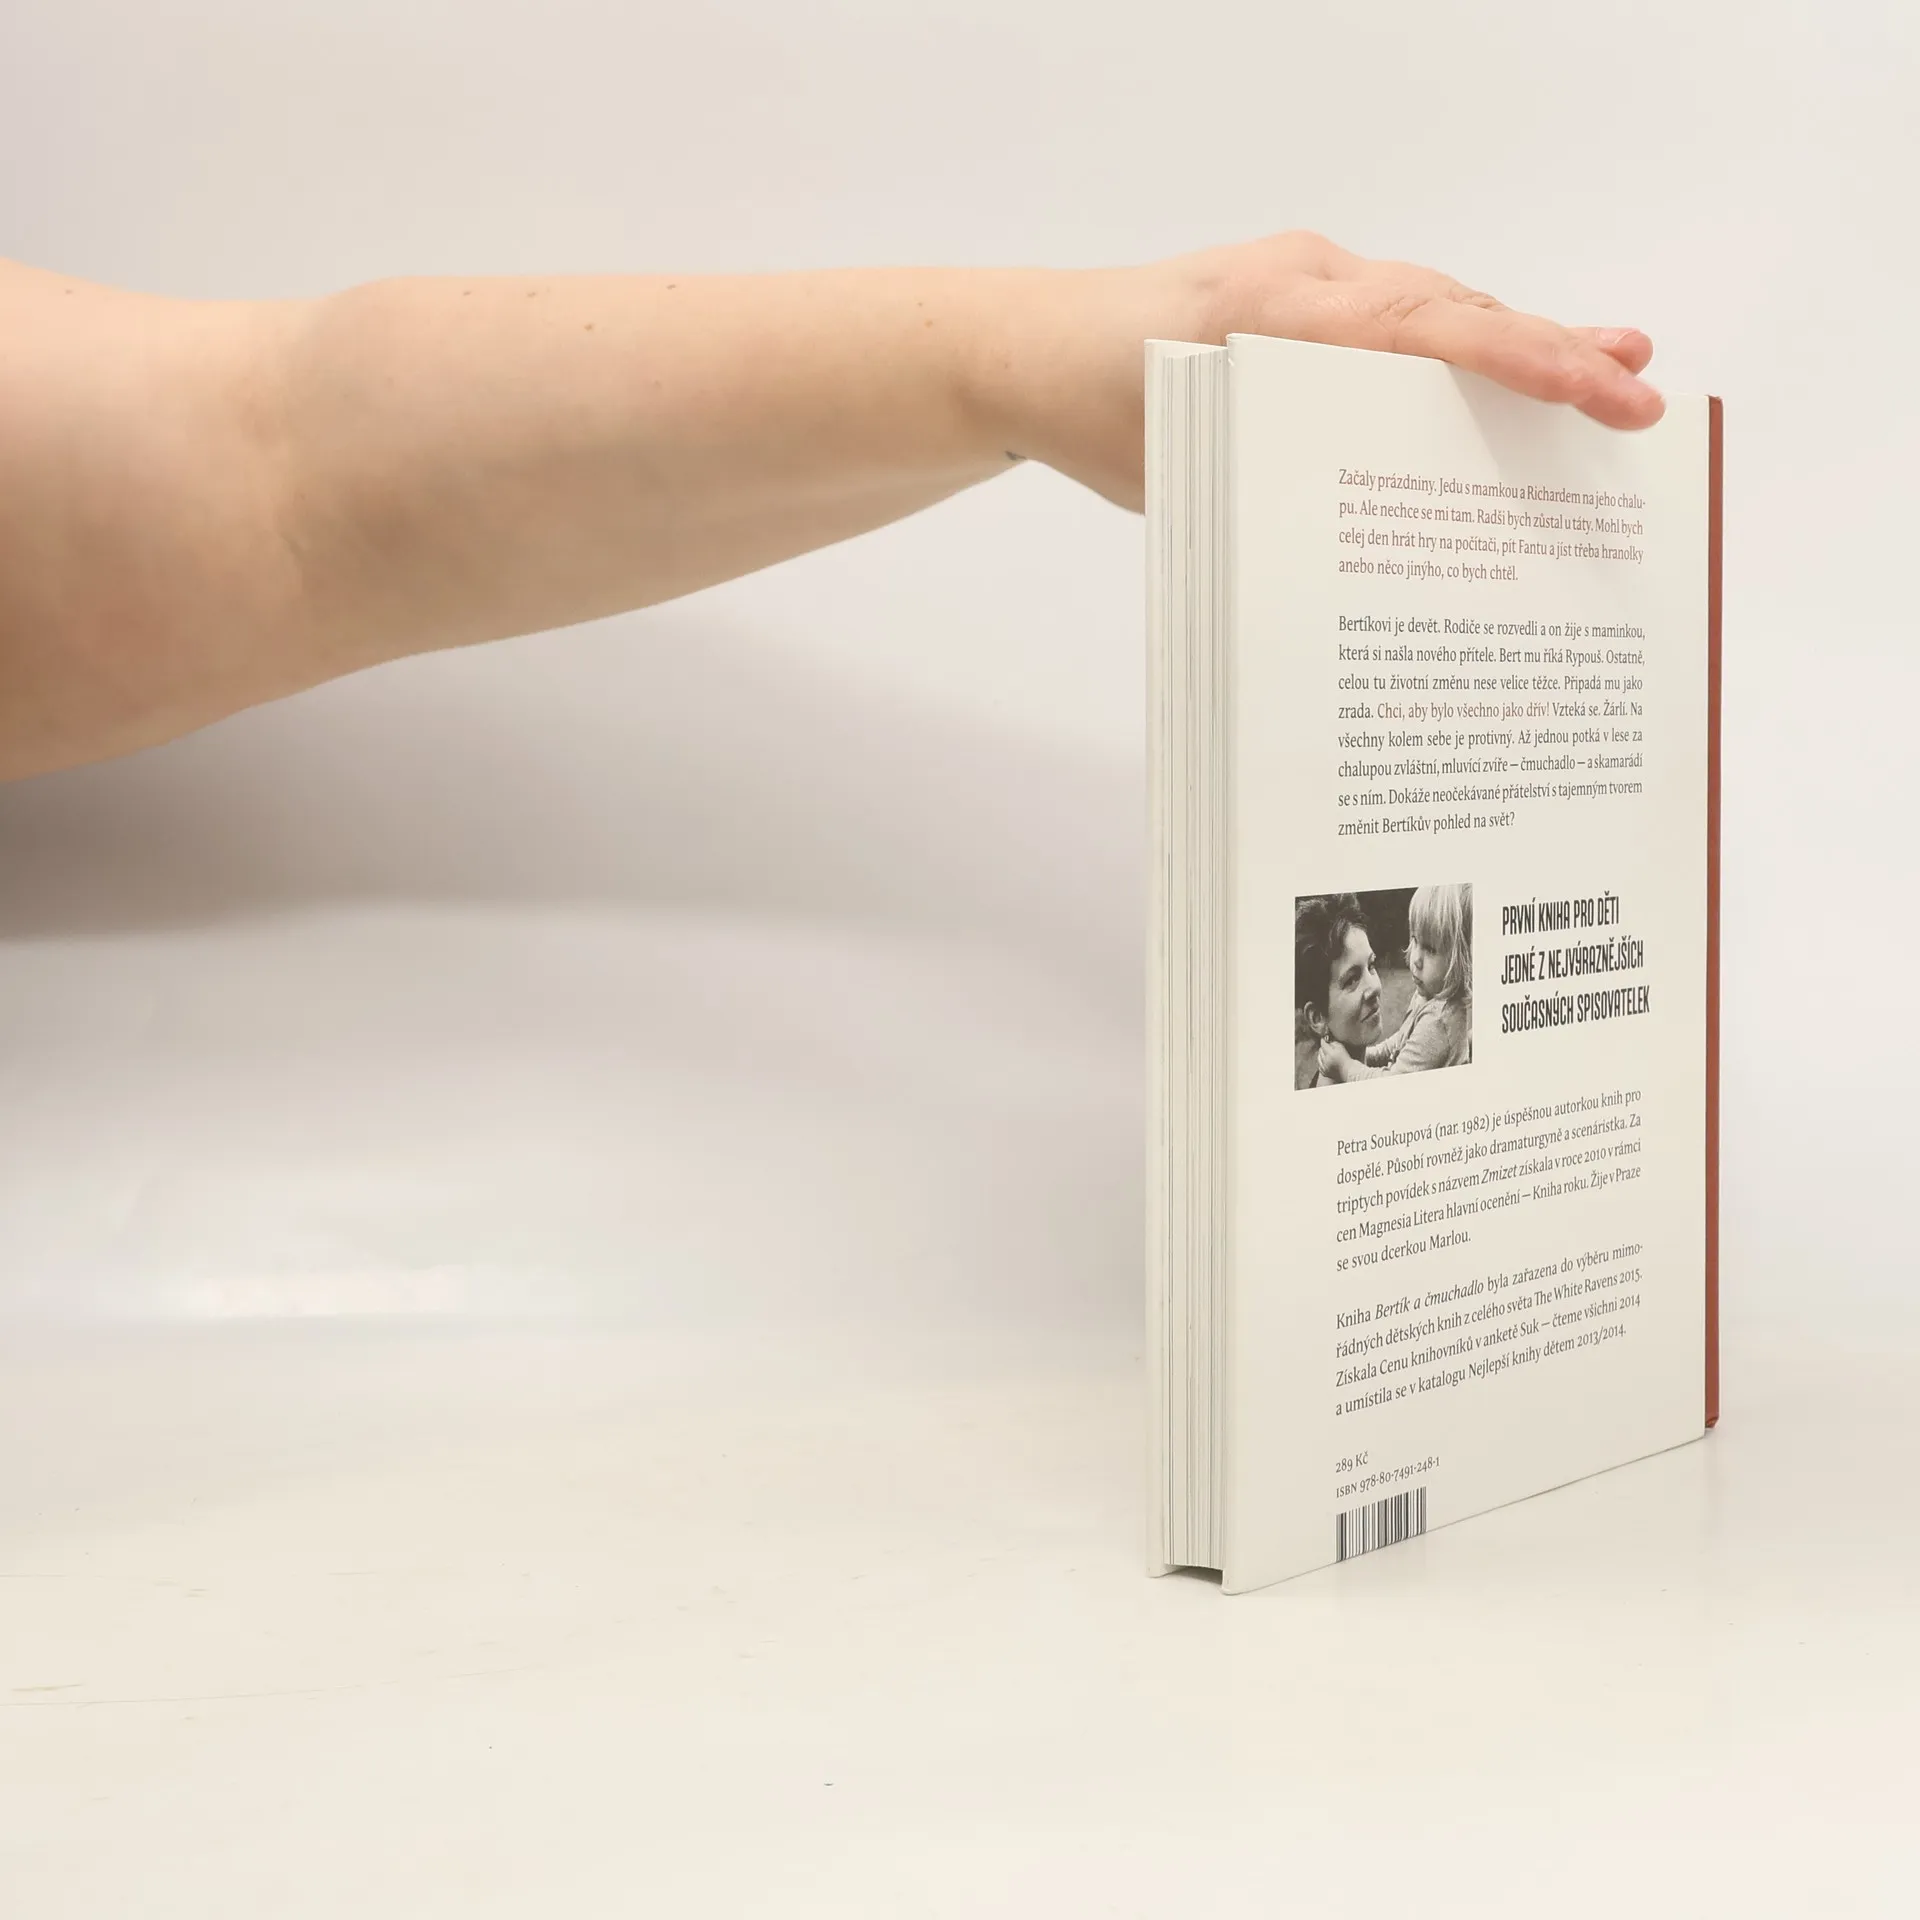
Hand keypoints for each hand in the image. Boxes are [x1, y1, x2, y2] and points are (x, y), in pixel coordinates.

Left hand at [981, 231, 1663, 509]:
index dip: (1524, 362)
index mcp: (1279, 312)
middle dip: (1552, 354)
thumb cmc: (1090, 408)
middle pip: (1454, 314)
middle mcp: (1308, 283)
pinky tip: (1503, 378)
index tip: (1602, 385)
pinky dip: (1455, 350)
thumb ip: (1268, 490)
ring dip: (1517, 346)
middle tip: (1640, 391)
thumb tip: (1367, 566)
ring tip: (1610, 373)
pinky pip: (1394, 323)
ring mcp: (1306, 286)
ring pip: (1433, 312)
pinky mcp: (1298, 306)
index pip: (1429, 331)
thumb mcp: (1174, 465)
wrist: (1025, 352)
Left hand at [1317, 1037, 1356, 1082]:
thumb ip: (1334, 1043)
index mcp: (1331, 1054)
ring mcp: (1325, 1068)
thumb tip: (1328, 1042)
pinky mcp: (1325, 1073)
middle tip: (1326, 1047)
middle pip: (1320, 1051)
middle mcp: (1326, 1062)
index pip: (1323, 1045)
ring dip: (1321, 1055)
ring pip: (1318, 1058)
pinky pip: (1319, 1066)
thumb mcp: (1342, 1048)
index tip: (1323, 1039)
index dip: (1323, 1041)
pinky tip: (1326, 1061)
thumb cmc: (1347, 1060)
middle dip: (1323, 1048)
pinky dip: (1322, 1063)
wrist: (1350, 1071)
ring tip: (1326, 1054)